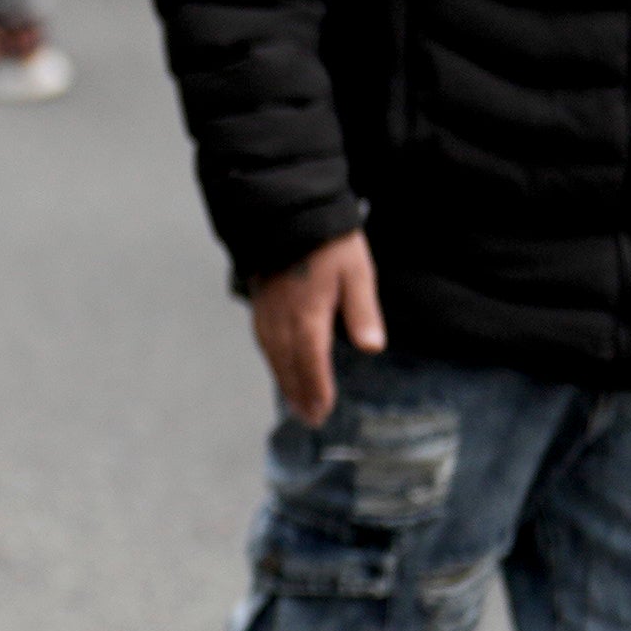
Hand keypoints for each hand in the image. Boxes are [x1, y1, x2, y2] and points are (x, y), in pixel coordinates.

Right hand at [251, 229, 384, 426]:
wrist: (289, 210)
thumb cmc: (330, 241)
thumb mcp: (357, 271)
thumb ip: (362, 311)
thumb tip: (372, 347)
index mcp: (308, 315)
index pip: (312, 363)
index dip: (317, 389)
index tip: (323, 412)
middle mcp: (282, 318)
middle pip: (288, 365)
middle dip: (299, 393)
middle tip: (310, 419)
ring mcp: (267, 309)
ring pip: (272, 354)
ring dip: (283, 380)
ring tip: (294, 401)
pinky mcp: (259, 299)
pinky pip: (262, 339)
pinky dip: (272, 359)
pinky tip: (278, 363)